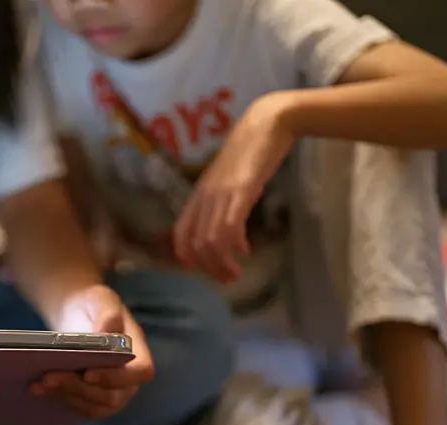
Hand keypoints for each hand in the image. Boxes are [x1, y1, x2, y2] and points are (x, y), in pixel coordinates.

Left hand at [32, 285, 154, 418]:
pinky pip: (77, 407)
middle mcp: (128, 381)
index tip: (89, 373)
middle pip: (111, 396)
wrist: (76, 314)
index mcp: (139, 355)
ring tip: (42, 382)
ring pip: (93, 407)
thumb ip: (108, 315)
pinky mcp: (90, 399)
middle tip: (51, 376)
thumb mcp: (101, 301)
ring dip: (66, 396)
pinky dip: (57, 398)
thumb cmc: (94, 306)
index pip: (139, 373)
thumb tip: (108, 331)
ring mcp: (110, 393)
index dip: (116, 378)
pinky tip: (37, 387)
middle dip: (79, 388)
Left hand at [174, 93, 294, 282]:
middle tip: (226, 279)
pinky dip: (234, 245)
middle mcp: (204, 196)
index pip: (181, 231)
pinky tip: (244, 250)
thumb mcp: (229, 182)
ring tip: (235, 274)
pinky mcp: (240, 191)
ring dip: (222, 263)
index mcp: (198, 194)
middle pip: (196, 243)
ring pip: (211, 240)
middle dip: (209, 267)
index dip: (185, 254)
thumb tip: (233, 236)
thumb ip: (225, 205)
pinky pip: (229, 226)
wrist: (266, 123)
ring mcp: (221, 193)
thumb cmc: (249, 153)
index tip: (197, 269)